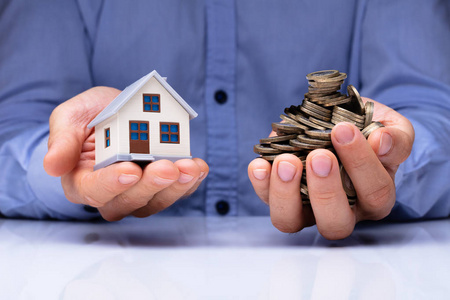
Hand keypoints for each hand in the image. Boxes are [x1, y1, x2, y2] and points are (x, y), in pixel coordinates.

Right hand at [44, 87, 207, 220]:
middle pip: (129, 202)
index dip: (112, 183)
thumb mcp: (70, 117)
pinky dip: (190, 182)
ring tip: (190, 167)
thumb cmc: (90, 117)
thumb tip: (51, 166)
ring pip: (156, 201)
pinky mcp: (162, 185)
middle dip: (151, 185)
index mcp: (81, 180)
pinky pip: (177, 192)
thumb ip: (61, 140)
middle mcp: (111, 193)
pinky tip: (199, 168)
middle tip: (167, 167)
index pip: (94, 191)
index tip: (130, 170)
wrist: (118, 112)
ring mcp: (139, 192)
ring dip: (176, 187)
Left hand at [248, 98, 413, 239]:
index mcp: (375, 197)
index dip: (360, 163)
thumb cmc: (368, 130)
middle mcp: (342, 211)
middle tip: (319, 156)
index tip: (343, 130)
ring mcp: (306, 208)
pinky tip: (260, 164)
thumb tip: (382, 142)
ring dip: (285, 193)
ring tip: (287, 161)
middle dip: (325, 191)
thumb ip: (396, 137)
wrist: (340, 124)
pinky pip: (266, 200)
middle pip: (334, 223)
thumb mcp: (391, 128)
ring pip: (291, 221)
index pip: (374, 193)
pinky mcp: (281, 197)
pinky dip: (260, 183)